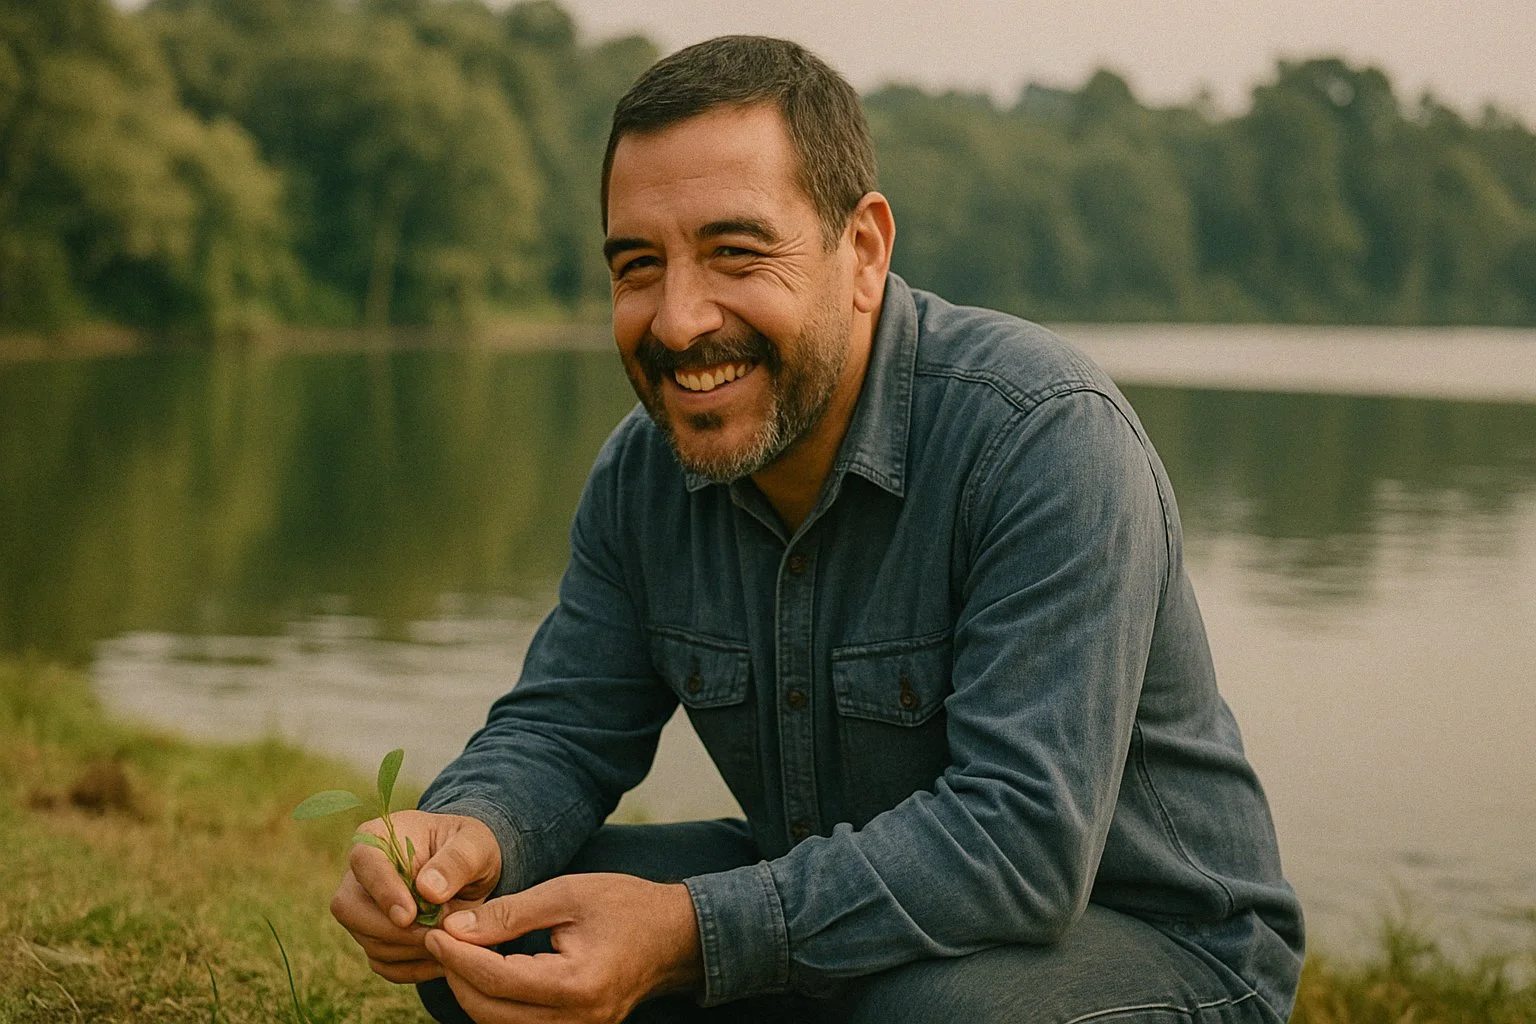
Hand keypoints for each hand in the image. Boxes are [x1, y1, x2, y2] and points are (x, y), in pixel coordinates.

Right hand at [330, 809, 500, 983]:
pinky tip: (444, 957)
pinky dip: (415, 967)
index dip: (384, 892)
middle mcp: (360, 876)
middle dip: (396, 931)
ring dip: (413, 949)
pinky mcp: (374, 939)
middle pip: (352, 910)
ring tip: (452, 940)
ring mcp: (362, 910)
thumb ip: (457, 861)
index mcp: (377, 838)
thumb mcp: (476, 844)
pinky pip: (384, 964)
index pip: (365, 863)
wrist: (472, 871)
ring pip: (370, 942)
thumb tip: (429, 890)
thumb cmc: (470, 848)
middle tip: (439, 935)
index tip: (409, 916)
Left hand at [423, 872, 702, 1022]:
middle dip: (457, 976)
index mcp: (578, 983)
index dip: (457, 956)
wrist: (675, 936)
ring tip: (457, 954)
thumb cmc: (626, 905)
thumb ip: (510, 913)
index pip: (497, 979)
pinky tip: (485, 972)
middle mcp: (577, 1020)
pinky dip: (495, 1002)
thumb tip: (455, 928)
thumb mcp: (567, 895)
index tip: (433, 930)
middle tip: (439, 940)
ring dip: (471, 992)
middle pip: (490, 1011)